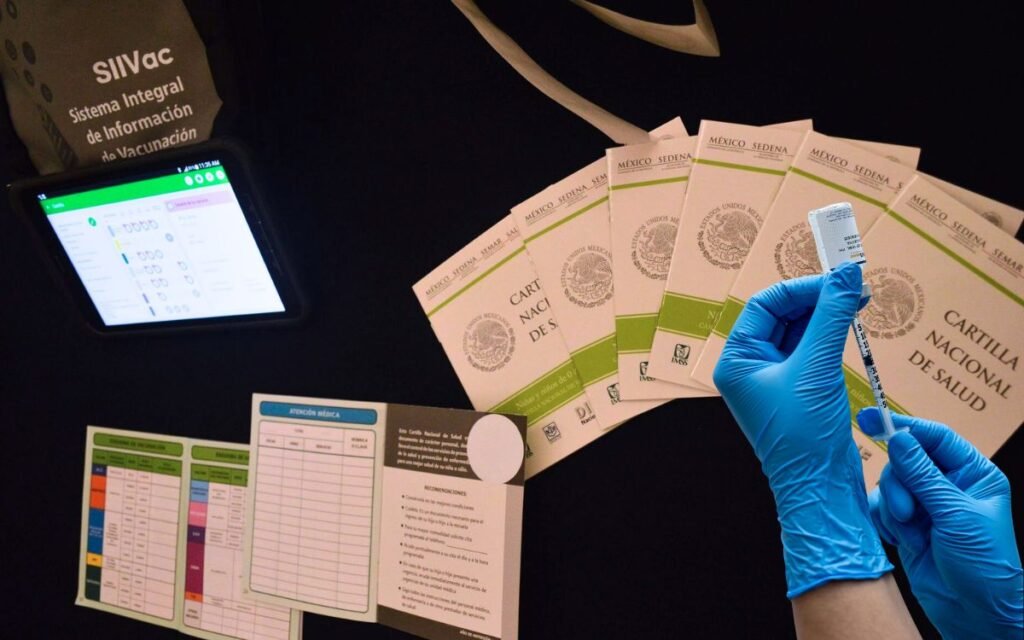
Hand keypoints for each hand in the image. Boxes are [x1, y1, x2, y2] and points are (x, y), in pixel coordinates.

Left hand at [713, 261, 889, 597]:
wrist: (821, 489)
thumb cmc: (804, 436)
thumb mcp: (818, 368)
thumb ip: (832, 317)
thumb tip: (847, 274)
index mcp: (738, 360)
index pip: (766, 305)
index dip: (801, 288)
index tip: (837, 279)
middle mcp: (750, 367)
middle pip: (782, 315)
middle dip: (817, 299)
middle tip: (854, 286)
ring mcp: (775, 380)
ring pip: (800, 332)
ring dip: (827, 315)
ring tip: (858, 300)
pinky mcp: (799, 391)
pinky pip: (812, 352)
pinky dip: (832, 336)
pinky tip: (852, 325)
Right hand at [861, 409, 1023, 638]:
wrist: (975, 614)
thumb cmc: (983, 565)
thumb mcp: (955, 515)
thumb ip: (923, 475)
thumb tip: (899, 438)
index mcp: (972, 474)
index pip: (936, 437)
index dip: (905, 427)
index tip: (872, 419)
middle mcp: (948, 485)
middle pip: (906, 459)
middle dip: (901, 484)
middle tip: (908, 511)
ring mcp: (926, 505)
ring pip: (890, 483)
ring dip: (894, 507)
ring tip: (911, 532)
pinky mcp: (907, 525)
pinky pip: (881, 507)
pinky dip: (885, 521)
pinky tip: (902, 539)